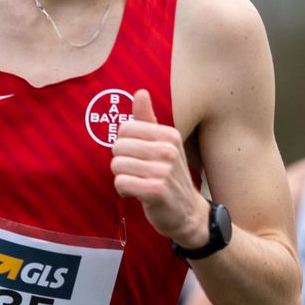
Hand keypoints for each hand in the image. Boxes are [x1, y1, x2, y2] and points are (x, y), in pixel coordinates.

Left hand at [111, 88, 206, 245]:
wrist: (187, 213)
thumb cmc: (169, 176)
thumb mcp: (163, 145)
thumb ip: (148, 119)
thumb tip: (140, 92)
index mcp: (169, 134)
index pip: (125, 128)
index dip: (124, 144)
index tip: (137, 155)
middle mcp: (168, 150)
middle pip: (118, 146)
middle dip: (121, 162)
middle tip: (137, 172)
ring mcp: (164, 171)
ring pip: (117, 165)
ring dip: (122, 177)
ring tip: (138, 183)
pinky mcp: (156, 191)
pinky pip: (121, 183)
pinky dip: (123, 190)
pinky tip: (136, 194)